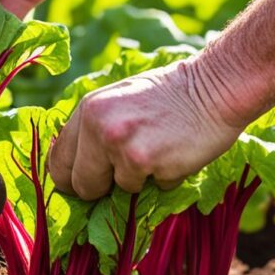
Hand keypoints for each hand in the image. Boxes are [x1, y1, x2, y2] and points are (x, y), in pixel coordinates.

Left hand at [47, 59, 247, 199]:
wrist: (216, 85)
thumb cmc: (169, 96)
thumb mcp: (118, 102)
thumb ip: (94, 132)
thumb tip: (75, 173)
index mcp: (87, 110)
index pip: (58, 162)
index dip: (70, 180)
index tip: (83, 185)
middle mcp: (98, 127)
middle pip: (82, 185)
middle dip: (101, 188)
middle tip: (126, 173)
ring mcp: (121, 146)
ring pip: (120, 190)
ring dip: (140, 180)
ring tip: (159, 149)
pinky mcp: (147, 161)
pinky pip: (150, 189)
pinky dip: (164, 179)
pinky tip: (176, 153)